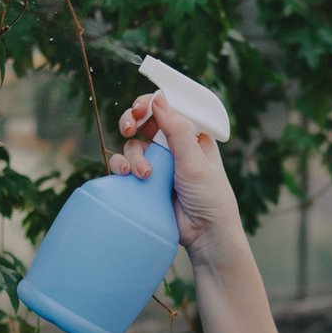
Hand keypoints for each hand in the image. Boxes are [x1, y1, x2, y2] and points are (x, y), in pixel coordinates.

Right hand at [112, 93, 246, 265]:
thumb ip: (177, 129)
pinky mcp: (145, 182)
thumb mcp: (195, 160)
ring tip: (144, 173)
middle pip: (144, 122)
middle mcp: (173, 145)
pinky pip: (124, 166)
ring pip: (132, 145)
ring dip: (132, 154)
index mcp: (191, 134)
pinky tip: (126, 175)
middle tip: (129, 128)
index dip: (150, 104)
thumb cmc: (210, 196)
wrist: (205, 234)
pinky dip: (121, 166)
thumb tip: (159, 98)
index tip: (140, 109)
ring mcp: (158, 163)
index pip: (167, 108)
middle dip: (132, 121)